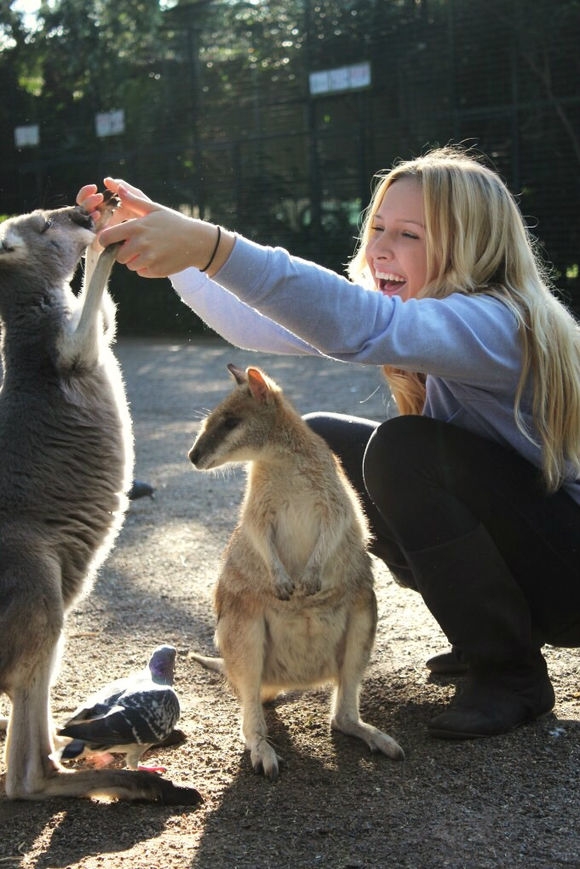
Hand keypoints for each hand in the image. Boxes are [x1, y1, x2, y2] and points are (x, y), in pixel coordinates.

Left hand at [79, 179, 233, 277]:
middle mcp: (142, 244)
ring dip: (135, 261)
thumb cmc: (174, 223)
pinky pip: (142, 272)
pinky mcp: (156, 271)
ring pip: (130, 265)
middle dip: (123, 252)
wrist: (197, 241)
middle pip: (118, 255)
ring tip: (149, 251)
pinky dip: (146, 268)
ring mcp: (149, 259)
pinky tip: (157, 258)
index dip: (104, 240)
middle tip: (135, 246)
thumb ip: (133, 201)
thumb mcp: (155, 209)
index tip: (108, 240)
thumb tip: (117, 187)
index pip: (107, 237)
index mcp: (138, 227)